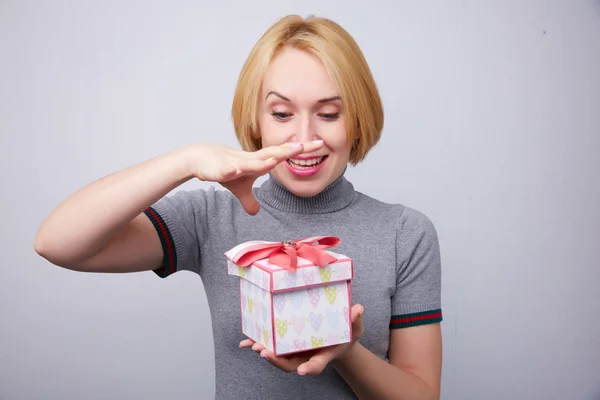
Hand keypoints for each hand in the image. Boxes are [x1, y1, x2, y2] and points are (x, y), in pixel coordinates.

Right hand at [185, 141, 323, 214]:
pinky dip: (231, 171)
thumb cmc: (222, 168)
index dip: (300, 150)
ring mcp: (236, 163)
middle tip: (307, 145)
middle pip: (273, 154)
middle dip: (289, 150)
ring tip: (276, 159)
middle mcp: (250, 159)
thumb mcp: (238, 187)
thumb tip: (255, 213)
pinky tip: (234, 171)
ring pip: (252, 162)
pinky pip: (227, 171)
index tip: (319, 144)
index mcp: (258, 161)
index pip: (282, 154)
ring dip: (264, 160)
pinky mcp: (221, 169)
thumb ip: (249, 200)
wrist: (199, 159)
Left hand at [240, 304, 363, 374]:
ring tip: (253, 345)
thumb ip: (355, 321)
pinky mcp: (285, 345)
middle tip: (265, 353)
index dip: (310, 368)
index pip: (317, 364)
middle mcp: (305, 356)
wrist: (335, 339)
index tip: (303, 370)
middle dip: (276, 361)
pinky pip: (270, 347)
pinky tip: (245, 342)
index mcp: (322, 355)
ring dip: (264, 352)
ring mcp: (294, 352)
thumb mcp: (354, 328)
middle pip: (289, 364)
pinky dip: (257, 345)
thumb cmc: (345, 334)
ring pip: (277, 357)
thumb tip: (358, 308)